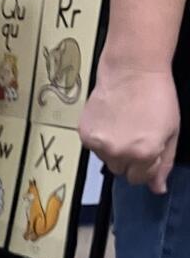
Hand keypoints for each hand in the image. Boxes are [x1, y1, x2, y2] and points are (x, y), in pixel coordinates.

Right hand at [79, 63, 180, 194]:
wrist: (132, 70)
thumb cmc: (155, 94)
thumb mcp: (171, 132)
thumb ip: (164, 163)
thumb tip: (158, 188)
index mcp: (144, 154)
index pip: (139, 179)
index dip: (144, 165)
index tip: (146, 150)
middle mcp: (120, 153)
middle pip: (120, 171)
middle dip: (128, 158)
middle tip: (134, 134)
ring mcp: (100, 144)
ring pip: (105, 159)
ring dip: (113, 148)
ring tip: (122, 123)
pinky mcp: (86, 135)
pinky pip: (93, 147)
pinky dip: (100, 138)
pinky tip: (110, 120)